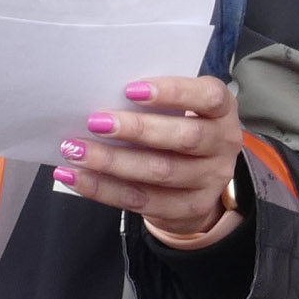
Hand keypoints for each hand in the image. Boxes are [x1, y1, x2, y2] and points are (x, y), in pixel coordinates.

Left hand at [57, 76, 244, 245]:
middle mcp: (223, 144)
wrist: (197, 181)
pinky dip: (103, 189)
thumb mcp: (180, 109)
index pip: (209, 97)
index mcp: (222, 111)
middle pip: (184, 137)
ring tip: (75, 150)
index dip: (173, 92)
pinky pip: (142, 200)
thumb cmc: (178, 127)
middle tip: (95, 122)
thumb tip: (101, 95)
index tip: (130, 90)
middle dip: (136, 130)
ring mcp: (210, 180)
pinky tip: (76, 177)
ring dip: (112, 161)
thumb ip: (154, 102)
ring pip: (159, 172)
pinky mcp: (189, 208)